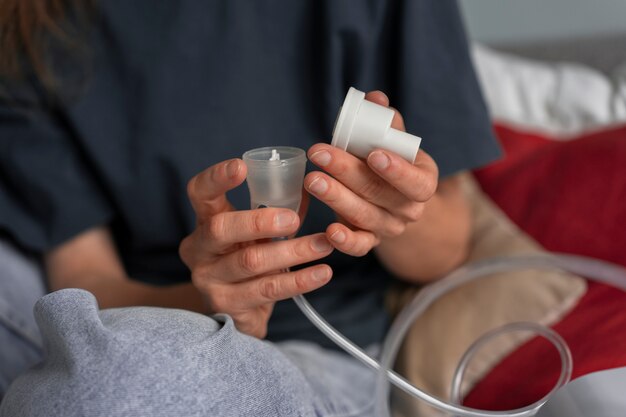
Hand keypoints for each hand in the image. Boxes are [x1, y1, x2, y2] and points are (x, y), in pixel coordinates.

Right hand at [179, 159, 333, 337]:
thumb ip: (277, 210)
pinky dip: (298, 280)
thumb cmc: (249, 259)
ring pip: (251, 261)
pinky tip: (321, 273)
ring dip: (292, 252)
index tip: (242, 166)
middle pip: (221, 229)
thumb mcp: (256, 234)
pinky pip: (268, 290)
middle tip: (293, 219)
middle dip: (259, 221)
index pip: (199, 193)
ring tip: (324, 245)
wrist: (238, 312)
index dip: (216, 178)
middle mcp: (199, 250)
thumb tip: (311, 186)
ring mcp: (209, 281)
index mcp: (204, 222)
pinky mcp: (228, 306)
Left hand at [305, 91, 437, 255]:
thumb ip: (386, 122)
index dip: (397, 171)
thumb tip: (374, 98)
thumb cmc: (392, 162)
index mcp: (423, 182)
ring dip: (335, 197)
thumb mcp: (394, 142)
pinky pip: (359, 247)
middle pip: (379, 194)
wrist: (393, 200)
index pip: (416, 182)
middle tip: (319, 153)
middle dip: (347, 172)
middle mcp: (409, 209)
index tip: (374, 154)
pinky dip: (344, 241)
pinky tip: (328, 230)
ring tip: (312, 179)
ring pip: (364, 216)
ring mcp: (389, 228)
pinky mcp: (369, 241)